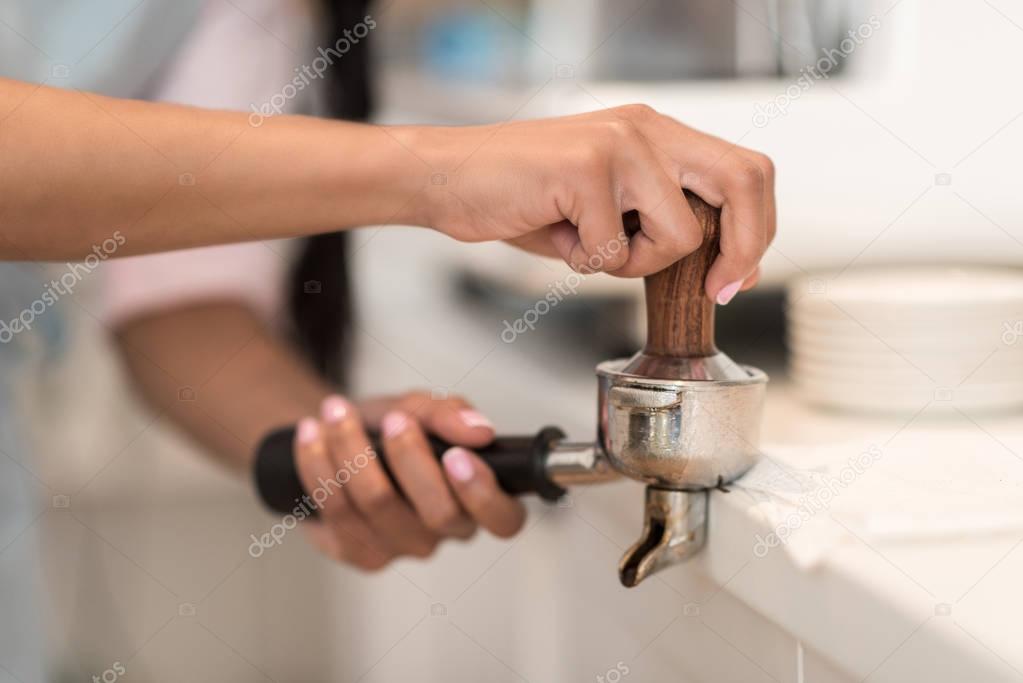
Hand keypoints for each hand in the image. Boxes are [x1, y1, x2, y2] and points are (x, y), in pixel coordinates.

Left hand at [293, 392, 525, 569]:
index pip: (504, 519)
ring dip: (351, 448)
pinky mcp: (357, 552)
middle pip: (438, 512)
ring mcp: (400, 547)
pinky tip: (312, 434)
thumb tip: (479, 430)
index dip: (483, 494)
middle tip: (395, 420)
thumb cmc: (391, 426)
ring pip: (378, 504)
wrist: (336, 436)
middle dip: (411, 458)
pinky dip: (319, 463)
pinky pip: (337, 508)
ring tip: (336, 411)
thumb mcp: (421, 407)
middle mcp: (444, 532)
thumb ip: (450, 414)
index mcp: (476, 499)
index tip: (456, 456)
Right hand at [406, 104, 773, 300]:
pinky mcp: (585, 168)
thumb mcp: (609, 207)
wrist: (449, 178)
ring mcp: (618, 144)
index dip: (756, 229)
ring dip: (634, 264)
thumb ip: (664, 223)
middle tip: (716, 289)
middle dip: (743, 248)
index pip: (745, 171)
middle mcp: (646, 129)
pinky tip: (555, 235)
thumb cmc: (524, 197)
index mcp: (657, 133)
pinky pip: (613, 248)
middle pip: (744, 180)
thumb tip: (728, 268)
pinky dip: (583, 262)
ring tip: (586, 245)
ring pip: (679, 233)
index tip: (735, 278)